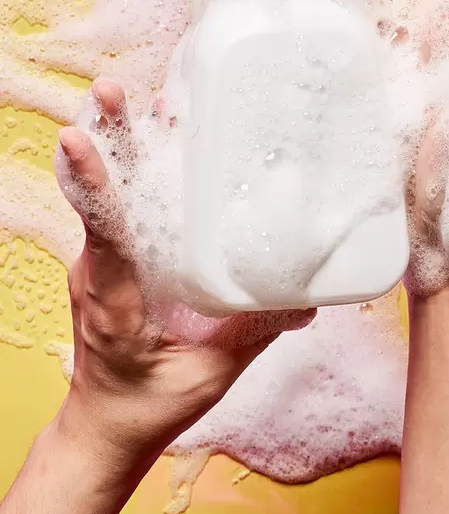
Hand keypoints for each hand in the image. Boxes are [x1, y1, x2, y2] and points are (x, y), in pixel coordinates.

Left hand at [55, 78, 313, 467]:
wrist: (106, 425)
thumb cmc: (149, 404)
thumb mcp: (207, 375)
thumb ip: (252, 333)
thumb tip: (302, 298)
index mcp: (115, 302)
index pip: (105, 236)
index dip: (95, 185)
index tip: (80, 139)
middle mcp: (99, 273)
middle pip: (98, 196)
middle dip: (104, 138)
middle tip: (112, 89)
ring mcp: (101, 263)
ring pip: (105, 193)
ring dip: (116, 142)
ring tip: (129, 95)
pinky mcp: (112, 260)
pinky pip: (116, 205)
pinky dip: (127, 165)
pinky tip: (152, 135)